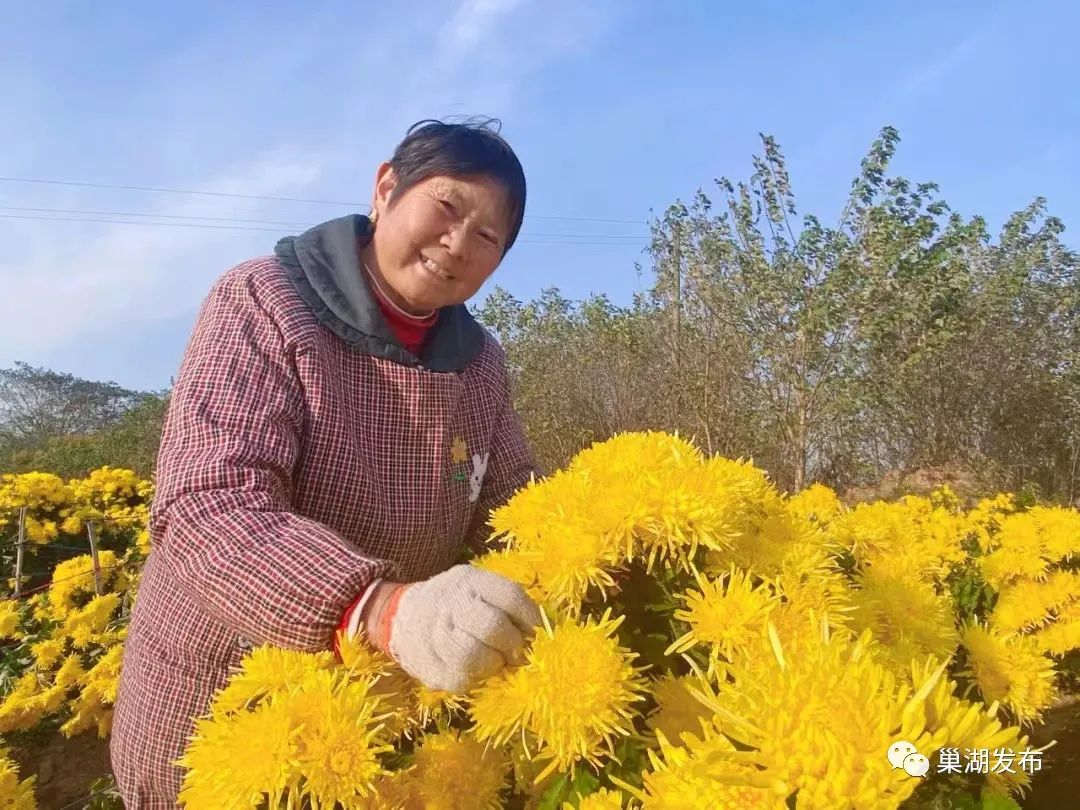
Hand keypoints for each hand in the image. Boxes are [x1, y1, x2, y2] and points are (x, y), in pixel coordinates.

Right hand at [363, 564, 540, 692]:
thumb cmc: (455, 602)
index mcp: (469, 581)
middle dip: (513, 644)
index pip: (510, 596)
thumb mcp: (479, 587)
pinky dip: (475, 679)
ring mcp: (435, 636)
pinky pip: (460, 680)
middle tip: (516, 652)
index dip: (531, 618)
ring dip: (494, 664)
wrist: (401, 615)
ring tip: (494, 660)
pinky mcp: (428, 667)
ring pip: (475, 657)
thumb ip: (509, 604)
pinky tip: (474, 670)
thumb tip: (545, 630)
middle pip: (493, 627)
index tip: (537, 632)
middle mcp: (450, 604)